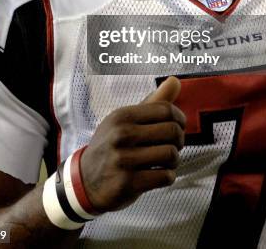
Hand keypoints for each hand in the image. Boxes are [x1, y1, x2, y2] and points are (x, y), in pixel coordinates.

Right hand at [80, 76, 185, 212]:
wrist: (85, 180)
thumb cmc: (111, 146)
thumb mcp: (124, 120)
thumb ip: (153, 102)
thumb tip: (176, 81)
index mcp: (122, 116)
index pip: (166, 110)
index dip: (180, 118)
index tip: (179, 126)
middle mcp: (121, 135)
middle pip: (172, 131)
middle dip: (179, 140)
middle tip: (173, 146)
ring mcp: (123, 160)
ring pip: (171, 154)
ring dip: (174, 161)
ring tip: (166, 161)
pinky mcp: (128, 183)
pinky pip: (165, 177)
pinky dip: (168, 176)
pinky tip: (158, 174)